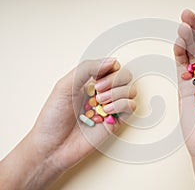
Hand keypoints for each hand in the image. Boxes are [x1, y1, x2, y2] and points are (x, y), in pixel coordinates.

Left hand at [0, 58, 136, 188]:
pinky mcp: (116, 121)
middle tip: (98, 90)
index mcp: (90, 82)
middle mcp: (102, 93)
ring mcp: (110, 107)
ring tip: (101, 102)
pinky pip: (131, 107)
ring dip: (117, 93)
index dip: (110, 68)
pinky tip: (107, 111)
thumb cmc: (53, 117)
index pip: (113, 66)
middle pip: (125, 77)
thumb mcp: (64, 86)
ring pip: (130, 90)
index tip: (97, 76)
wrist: (52, 146)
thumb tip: (112, 61)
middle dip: (114, 80)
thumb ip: (87, 68)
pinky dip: (122, 105)